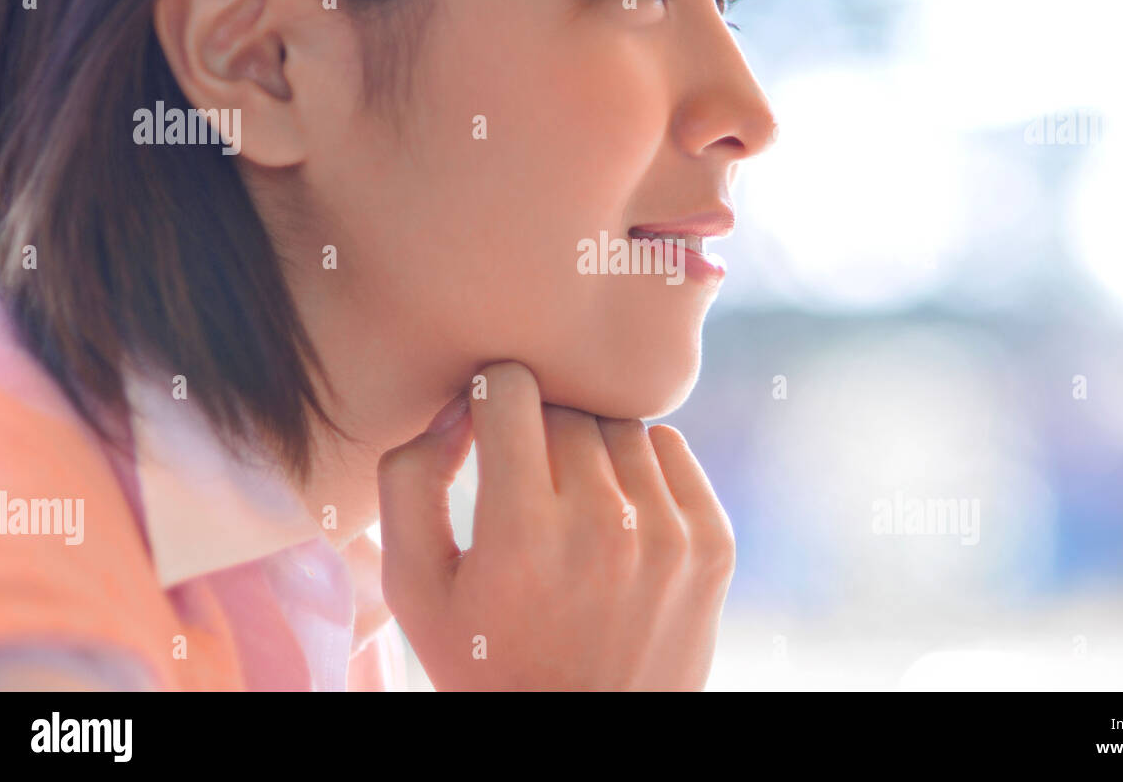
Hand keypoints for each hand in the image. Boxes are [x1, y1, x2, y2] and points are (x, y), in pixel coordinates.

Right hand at [377, 361, 735, 689]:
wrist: (585, 735)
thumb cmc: (486, 659)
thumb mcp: (415, 587)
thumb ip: (410, 480)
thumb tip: (459, 407)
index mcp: (522, 532)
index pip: (510, 387)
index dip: (490, 399)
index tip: (489, 429)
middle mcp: (602, 524)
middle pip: (565, 408)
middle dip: (537, 429)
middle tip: (526, 481)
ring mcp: (668, 533)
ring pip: (618, 425)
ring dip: (590, 446)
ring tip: (571, 502)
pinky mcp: (712, 542)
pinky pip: (670, 449)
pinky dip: (641, 465)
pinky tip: (617, 510)